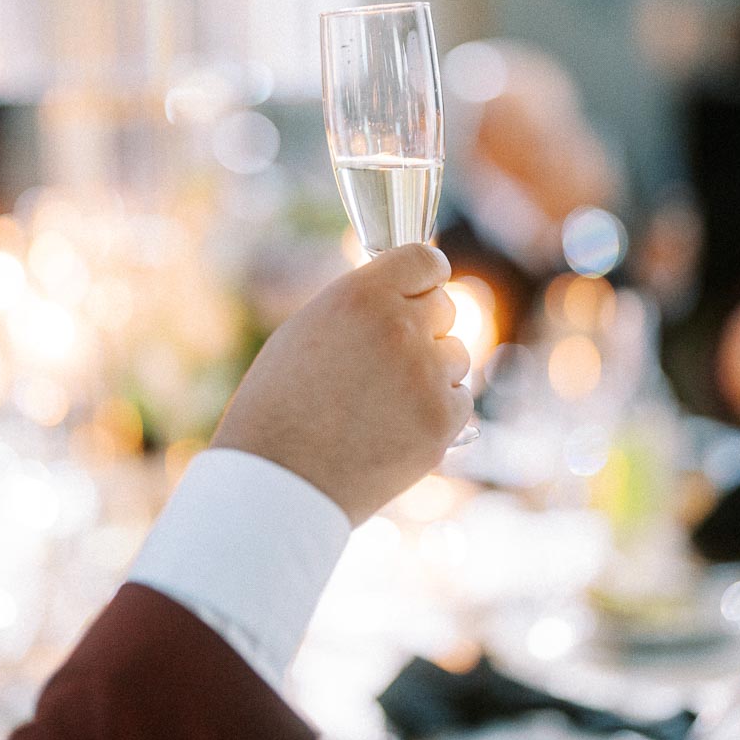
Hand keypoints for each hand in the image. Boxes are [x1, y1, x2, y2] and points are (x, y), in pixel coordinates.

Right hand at [211, 244, 472, 525]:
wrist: (280, 480)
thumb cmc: (278, 406)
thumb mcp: (306, 332)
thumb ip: (360, 308)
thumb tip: (403, 298)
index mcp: (361, 296)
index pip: (424, 259)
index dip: (426, 275)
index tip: (426, 285)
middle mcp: (400, 328)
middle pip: (446, 308)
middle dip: (425, 327)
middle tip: (391, 358)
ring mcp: (426, 376)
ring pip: (457, 355)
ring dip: (432, 371)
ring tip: (382, 400)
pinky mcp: (442, 421)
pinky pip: (461, 400)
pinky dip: (437, 411)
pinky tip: (396, 426)